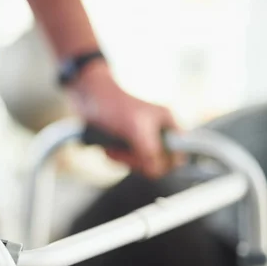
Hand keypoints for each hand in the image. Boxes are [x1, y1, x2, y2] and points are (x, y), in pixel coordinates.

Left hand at [72, 61, 179, 177]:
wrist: (88, 94)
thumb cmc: (113, 104)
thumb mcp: (135, 129)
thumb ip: (149, 151)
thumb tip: (156, 171)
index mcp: (167, 124)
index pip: (178, 155)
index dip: (163, 163)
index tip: (144, 160)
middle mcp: (157, 132)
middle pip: (157, 164)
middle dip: (136, 161)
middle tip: (122, 153)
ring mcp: (141, 138)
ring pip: (139, 165)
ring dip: (123, 160)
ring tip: (112, 149)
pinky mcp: (125, 143)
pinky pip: (125, 161)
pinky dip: (115, 158)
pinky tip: (108, 149)